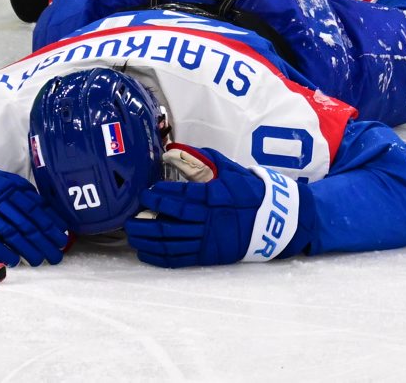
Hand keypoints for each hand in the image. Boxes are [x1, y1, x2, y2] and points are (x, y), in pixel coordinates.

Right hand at [0, 167, 68, 266]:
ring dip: (26, 249)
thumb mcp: (7, 182)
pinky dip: (1, 251)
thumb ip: (27, 196)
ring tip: (39, 261)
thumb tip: (51, 215)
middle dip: (43, 241)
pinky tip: (14, 261)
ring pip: (9, 232)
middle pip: (25, 223)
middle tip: (55, 256)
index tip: (62, 239)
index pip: (35, 208)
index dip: (50, 225)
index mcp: (11, 187)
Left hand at [124, 148, 311, 267]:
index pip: (180, 197)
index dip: (159, 195)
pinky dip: (159, 257)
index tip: (144, 193)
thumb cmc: (250, 192)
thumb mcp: (230, 170)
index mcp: (212, 197)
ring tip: (132, 234)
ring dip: (147, 240)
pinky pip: (179, 258)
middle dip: (145, 220)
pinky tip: (145, 252)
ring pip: (170, 242)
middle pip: (169, 222)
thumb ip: (203, 159)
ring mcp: (208, 240)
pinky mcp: (209, 255)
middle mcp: (207, 220)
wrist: (276, 220)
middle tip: (129, 217)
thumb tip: (175, 148)